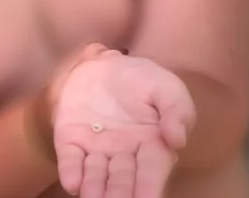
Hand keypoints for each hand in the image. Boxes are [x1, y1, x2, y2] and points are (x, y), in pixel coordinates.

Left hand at [53, 48, 195, 197]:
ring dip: (94, 188)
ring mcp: (96, 148)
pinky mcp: (71, 138)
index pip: (151, 171)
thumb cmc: (143, 80)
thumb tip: (178, 140)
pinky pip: (70, 157)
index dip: (149, 187)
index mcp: (153, 146)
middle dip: (119, 192)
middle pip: (122, 178)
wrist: (107, 64)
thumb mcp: (167, 88)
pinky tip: (71, 183)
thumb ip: (176, 110)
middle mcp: (124, 154)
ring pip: (95, 174)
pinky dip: (71, 171)